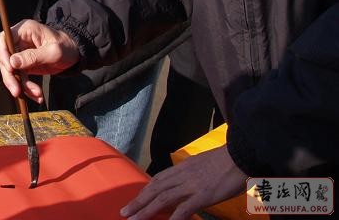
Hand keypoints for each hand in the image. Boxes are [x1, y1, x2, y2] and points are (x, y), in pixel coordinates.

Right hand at [0, 20, 79, 102]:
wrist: (74, 54)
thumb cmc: (66, 47)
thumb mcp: (53, 52)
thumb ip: (33, 56)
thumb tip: (13, 63)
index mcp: (24, 30)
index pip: (2, 40)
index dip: (2, 54)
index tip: (10, 69)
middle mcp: (18, 40)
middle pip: (4, 58)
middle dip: (10, 76)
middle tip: (17, 91)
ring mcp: (20, 53)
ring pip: (11, 71)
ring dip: (20, 85)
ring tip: (36, 94)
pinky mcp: (24, 65)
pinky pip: (20, 78)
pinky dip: (27, 88)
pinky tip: (37, 95)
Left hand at [121, 146, 245, 219]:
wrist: (241, 153)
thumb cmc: (226, 160)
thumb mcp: (202, 164)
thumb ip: (191, 173)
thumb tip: (186, 182)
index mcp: (182, 167)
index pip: (158, 180)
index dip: (145, 190)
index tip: (136, 199)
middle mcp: (182, 175)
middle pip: (155, 189)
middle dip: (138, 202)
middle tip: (125, 212)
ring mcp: (192, 185)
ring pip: (163, 198)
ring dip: (147, 210)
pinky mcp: (204, 195)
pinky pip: (184, 207)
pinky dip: (174, 217)